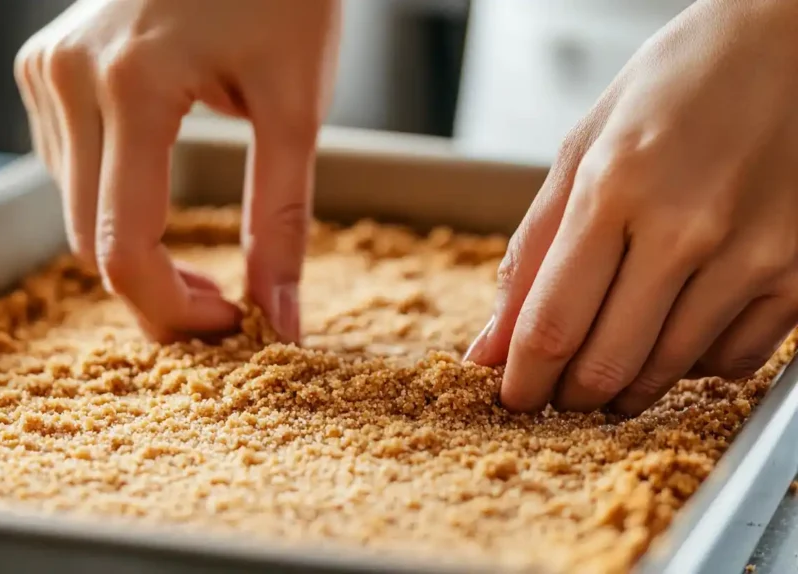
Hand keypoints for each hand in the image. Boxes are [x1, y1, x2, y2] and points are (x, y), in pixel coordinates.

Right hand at [14, 0, 340, 342]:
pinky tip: (155, 184)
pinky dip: (110, 198)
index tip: (229, 325)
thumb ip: (282, 218)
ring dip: (130, 245)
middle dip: (155, 289)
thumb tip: (280, 318)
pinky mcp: (44, 65)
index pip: (122, 247)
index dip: (172, 310)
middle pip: (87, 239)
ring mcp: (48, 68)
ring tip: (198, 248)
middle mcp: (70, 77)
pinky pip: (64, 165)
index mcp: (132, 86)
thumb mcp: (296, 105)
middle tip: (225, 301)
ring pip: (72, 208)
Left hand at [464, 0, 797, 414]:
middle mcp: (687, 227)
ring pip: (669, 370)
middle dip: (568, 395)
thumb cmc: (678, 85)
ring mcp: (754, 254)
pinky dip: (692, 365)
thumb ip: (533, 252)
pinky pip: (734, 360)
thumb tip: (491, 344)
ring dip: (626, 388)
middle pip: (607, 363)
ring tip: (608, 370)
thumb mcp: (585, 149)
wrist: (794, 42)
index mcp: (615, 187)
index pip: (551, 324)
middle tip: (557, 392)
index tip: (513, 398)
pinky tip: (674, 336)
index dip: (523, 381)